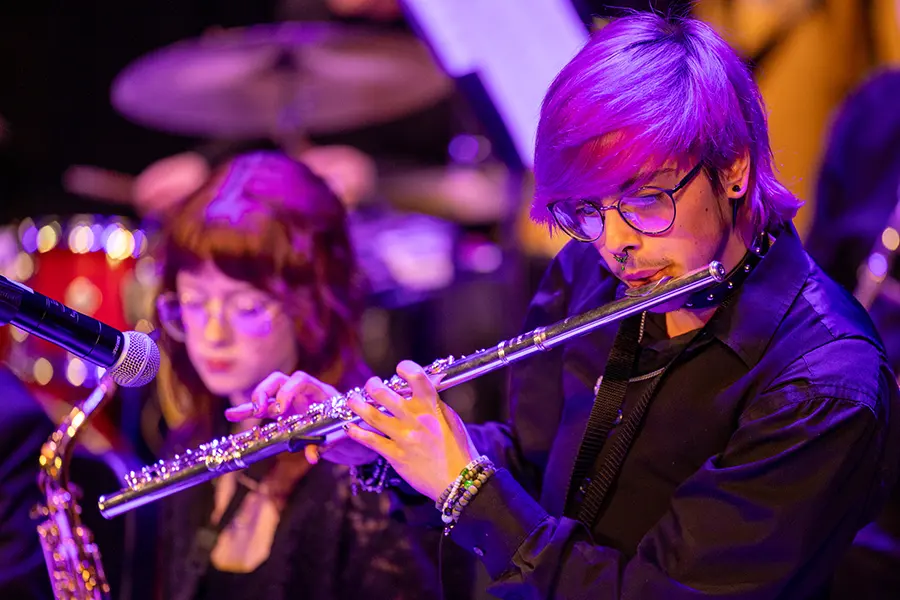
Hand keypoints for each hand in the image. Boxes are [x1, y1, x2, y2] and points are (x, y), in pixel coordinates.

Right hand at [226, 371, 377, 465]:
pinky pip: (265, 410)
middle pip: (280, 380)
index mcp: (321, 393)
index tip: (280, 408)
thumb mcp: (341, 438)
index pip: (302, 381)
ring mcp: (293, 402)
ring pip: (269, 393)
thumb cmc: (350, 432)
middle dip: (267, 391)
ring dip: (254, 400)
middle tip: (260, 410)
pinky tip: (232, 415)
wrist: (354, 436)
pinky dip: (249, 411)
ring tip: (238, 413)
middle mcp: (304, 394)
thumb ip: (327, 444)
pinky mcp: (284, 413)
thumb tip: (312, 456)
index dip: (288, 390)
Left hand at [346, 360, 478, 500]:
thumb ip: (433, 403)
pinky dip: (356, 432)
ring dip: (357, 405)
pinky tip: (350, 426)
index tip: (400, 369)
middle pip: (384, 394)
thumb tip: (418, 388)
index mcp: (432, 406)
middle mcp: (415, 419)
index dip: (405, 368)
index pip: (416, 377)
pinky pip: (370, 440)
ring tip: (352, 399)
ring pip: (372, 415)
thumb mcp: (450, 419)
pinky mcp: (395, 455)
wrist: (458, 480)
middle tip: (371, 385)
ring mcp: (403, 437)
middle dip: (373, 385)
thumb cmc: (457, 448)